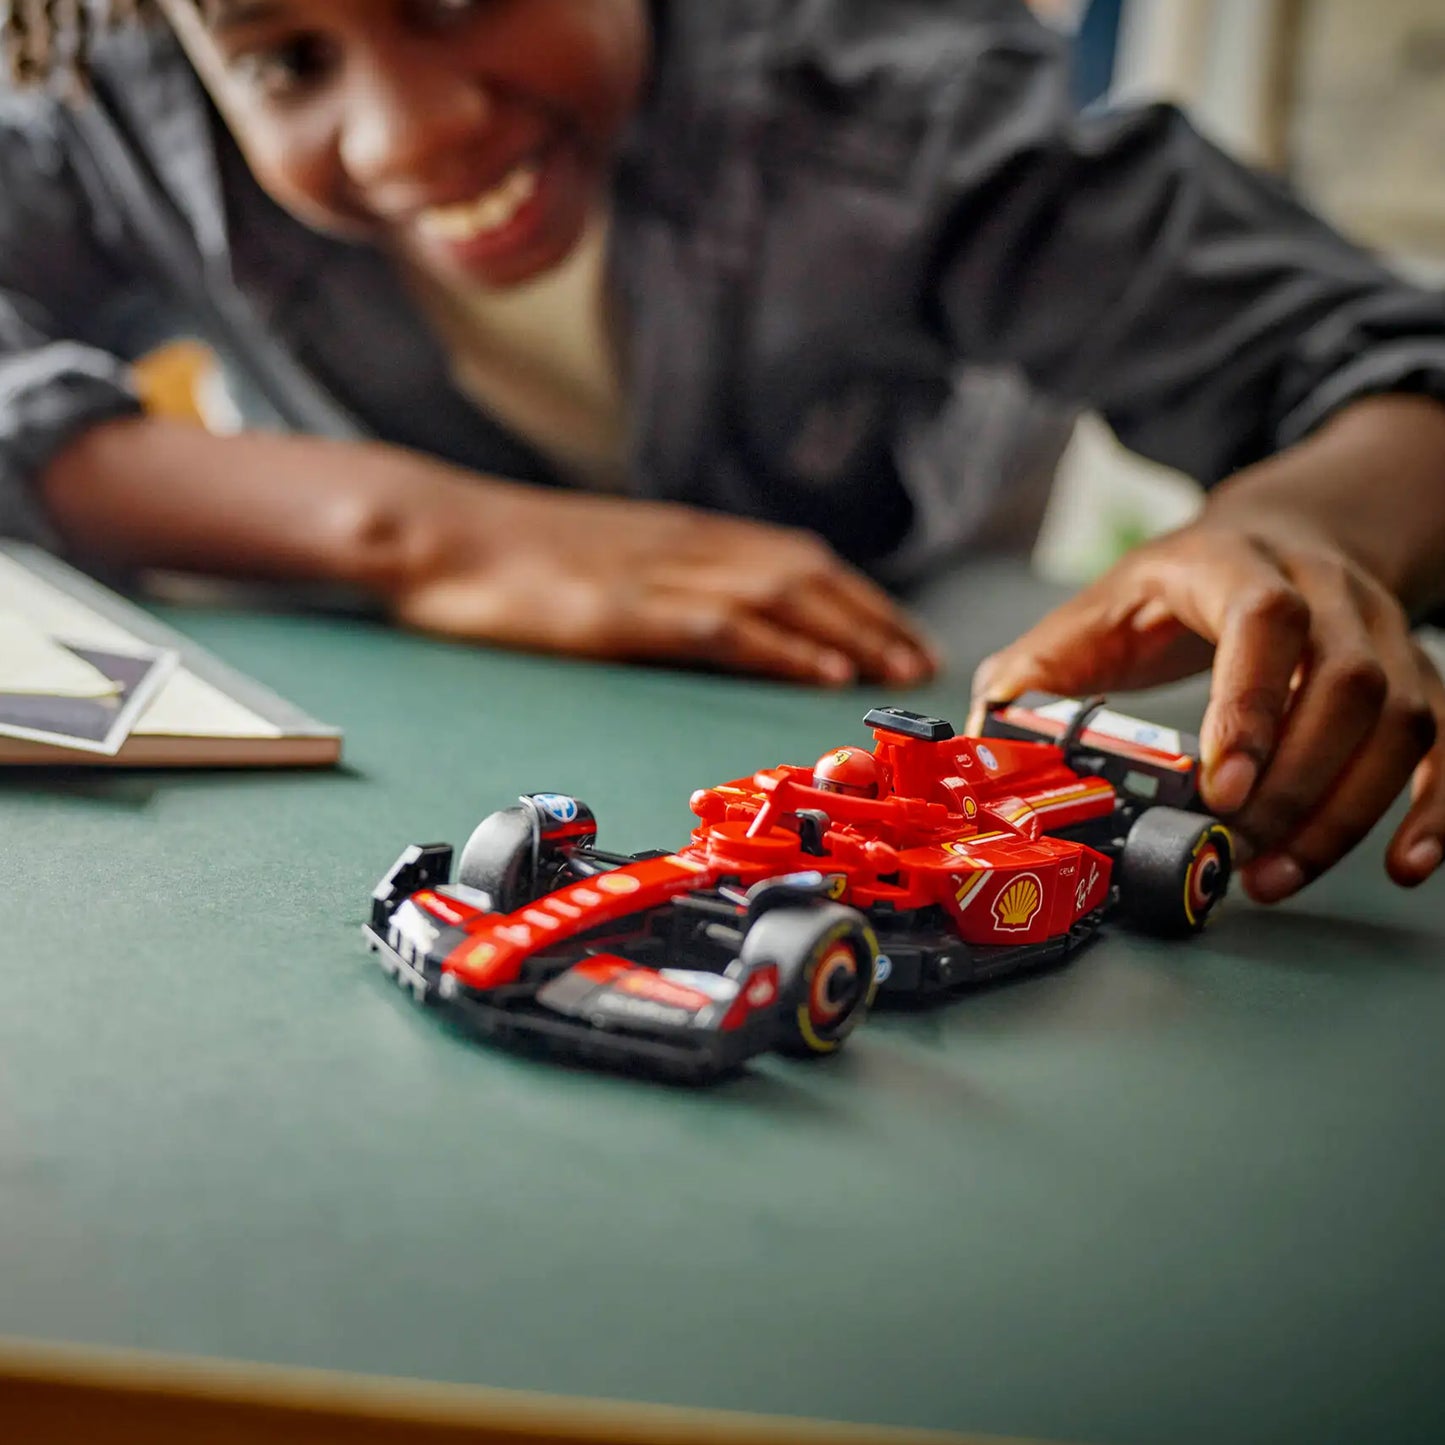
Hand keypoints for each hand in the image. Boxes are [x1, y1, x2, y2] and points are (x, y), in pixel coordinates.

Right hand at [386, 479, 937, 686]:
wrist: (435, 531)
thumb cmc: (506, 550)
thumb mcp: (600, 556)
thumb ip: (657, 573)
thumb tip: (706, 608)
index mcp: (681, 531)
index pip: (793, 553)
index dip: (855, 593)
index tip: (897, 629)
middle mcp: (684, 543)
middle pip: (805, 572)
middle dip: (873, 616)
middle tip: (922, 660)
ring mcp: (656, 574)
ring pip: (781, 596)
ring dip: (849, 633)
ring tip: (897, 671)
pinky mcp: (623, 611)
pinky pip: (721, 627)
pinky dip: (781, 648)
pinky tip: (821, 672)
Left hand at [969, 509, 1444, 901]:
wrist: (1288, 528)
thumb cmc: (1184, 581)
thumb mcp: (1103, 604)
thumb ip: (1042, 666)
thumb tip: (987, 735)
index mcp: (1236, 566)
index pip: (1264, 623)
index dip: (1249, 706)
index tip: (1219, 789)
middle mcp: (1328, 594)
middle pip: (1344, 686)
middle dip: (1293, 784)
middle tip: (1237, 850)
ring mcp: (1381, 635)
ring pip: (1400, 722)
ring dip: (1345, 812)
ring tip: (1275, 873)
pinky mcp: (1414, 676)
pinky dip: (1435, 808)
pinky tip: (1405, 864)